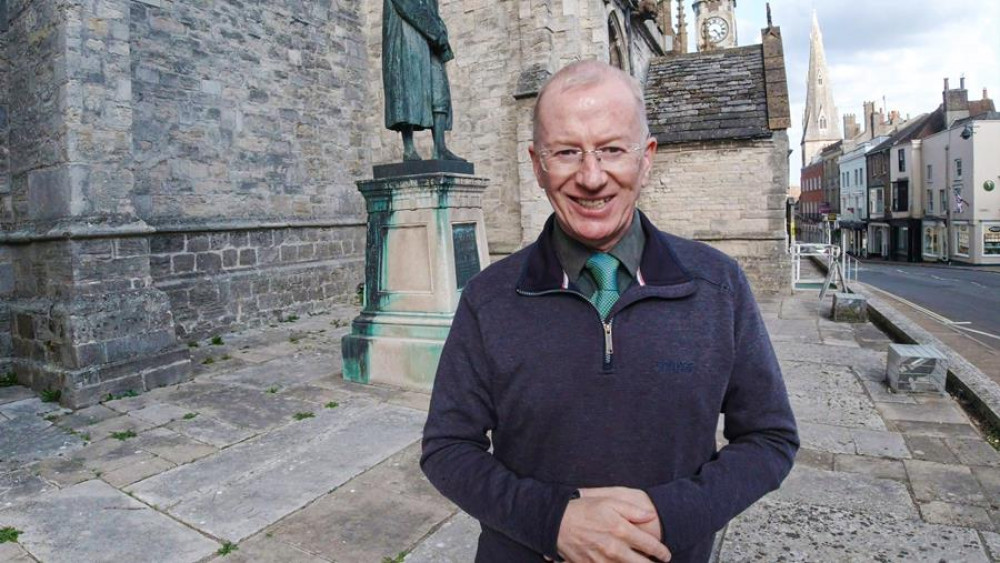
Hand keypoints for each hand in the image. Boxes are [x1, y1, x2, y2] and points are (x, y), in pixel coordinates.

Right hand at [556, 488, 671, 562]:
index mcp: (622, 531)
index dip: (662, 552)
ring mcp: (603, 561)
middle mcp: (615, 549)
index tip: (665, 555)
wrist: (557, 523)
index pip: (650, 546)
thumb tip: (651, 515)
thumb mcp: (609, 502)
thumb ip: (632, 510)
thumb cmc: (585, 510)